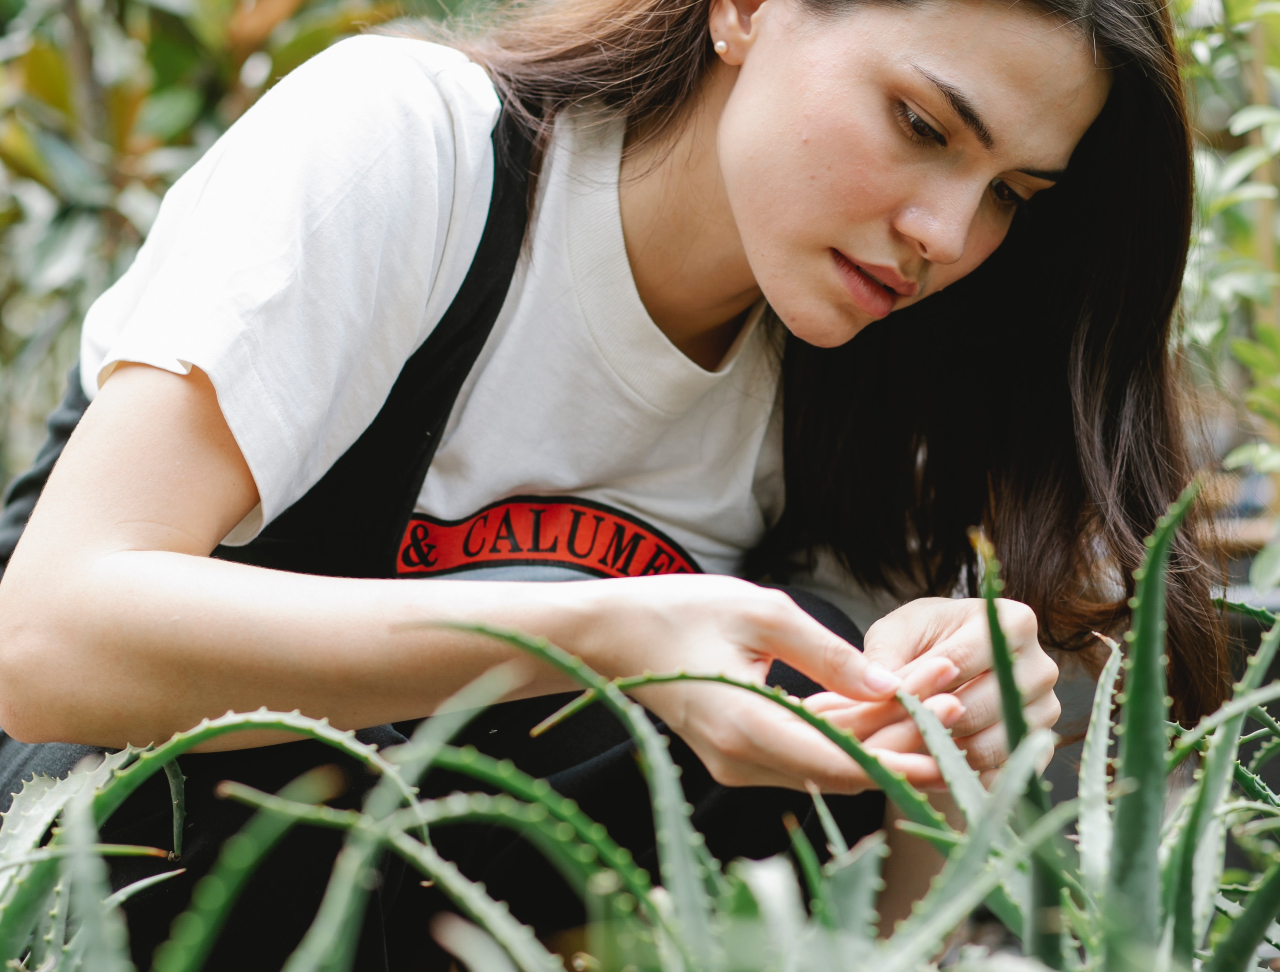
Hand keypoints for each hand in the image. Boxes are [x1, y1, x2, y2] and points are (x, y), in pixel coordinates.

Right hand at [572, 575, 964, 794]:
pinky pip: (803, 746)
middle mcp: (743, 759)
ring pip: (827, 758)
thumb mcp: (759, 612)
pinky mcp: (738, 749)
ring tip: (935, 696)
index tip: (950, 743)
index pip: (841, 763)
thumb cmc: (677, 611)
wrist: (609, 634)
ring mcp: (739, 760)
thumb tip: (889, 683)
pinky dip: (844, 729)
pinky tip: (886, 703)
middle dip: (902, 737)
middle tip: (956, 702)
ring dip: (878, 732)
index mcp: (746, 728)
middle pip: (842, 766)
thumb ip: (827, 653)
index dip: (900, 759)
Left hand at [803, 597, 1059, 777]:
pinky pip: (1002, 773)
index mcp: (1014, 622)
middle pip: (978, 707)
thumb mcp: (897, 634)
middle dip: (929, 723)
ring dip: (944, 753)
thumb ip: (887, 655)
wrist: (951, 666)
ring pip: (991, 745)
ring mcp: (1046, 709)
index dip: (916, 685)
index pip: (959, 660)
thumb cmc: (924, 641)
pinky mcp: (1041, 746)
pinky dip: (965, 775)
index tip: (885, 700)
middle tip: (890, 733)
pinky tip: (933, 766)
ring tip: (908, 749)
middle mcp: (1041, 666)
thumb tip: (884, 687)